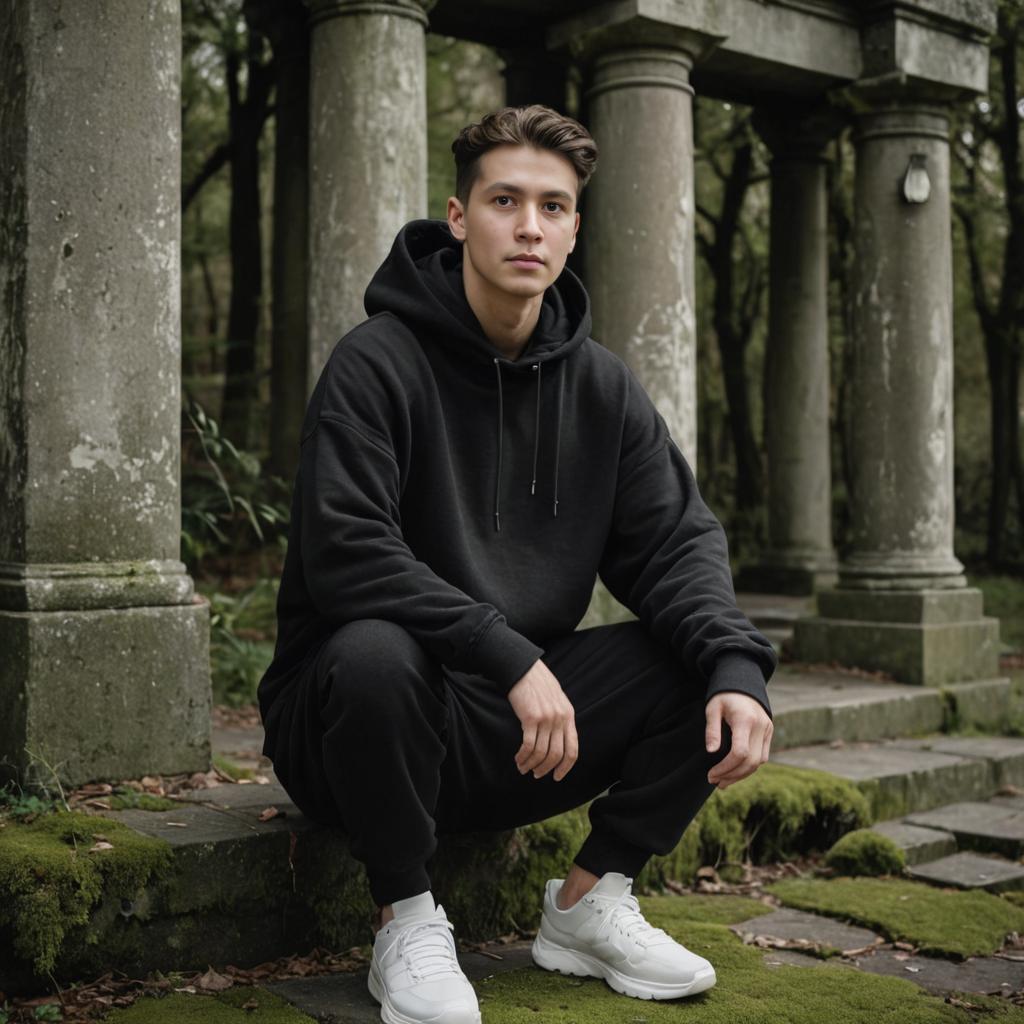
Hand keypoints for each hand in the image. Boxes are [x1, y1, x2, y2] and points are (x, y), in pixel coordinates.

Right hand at [507, 658, 577, 781]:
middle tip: (536, 775)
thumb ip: (561, 718)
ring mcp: (546, 718)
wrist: (523, 668)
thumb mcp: (557, 700)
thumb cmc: (537, 684)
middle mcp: (560, 719)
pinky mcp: (531, 718)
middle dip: (546, 769)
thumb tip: (558, 741)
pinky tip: (518, 758)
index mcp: (569, 716)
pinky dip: (523, 756)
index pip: (572, 749)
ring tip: (523, 768)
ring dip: (531, 765)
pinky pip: (528, 745)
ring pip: (541, 753)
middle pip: (556, 755)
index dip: (565, 767)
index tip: (557, 777)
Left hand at [705, 692, 771, 789]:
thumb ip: (712, 730)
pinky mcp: (769, 732)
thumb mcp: (712, 708)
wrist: (743, 683)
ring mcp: (767, 730)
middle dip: (732, 776)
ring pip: (758, 762)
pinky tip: (735, 772)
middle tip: (715, 782)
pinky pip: (762, 756)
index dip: (726, 768)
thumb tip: (711, 752)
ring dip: (741, 775)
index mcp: (745, 720)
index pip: (740, 753)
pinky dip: (749, 767)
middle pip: (751, 762)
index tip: (711, 774)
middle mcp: (761, 726)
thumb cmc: (724, 696)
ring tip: (723, 782)